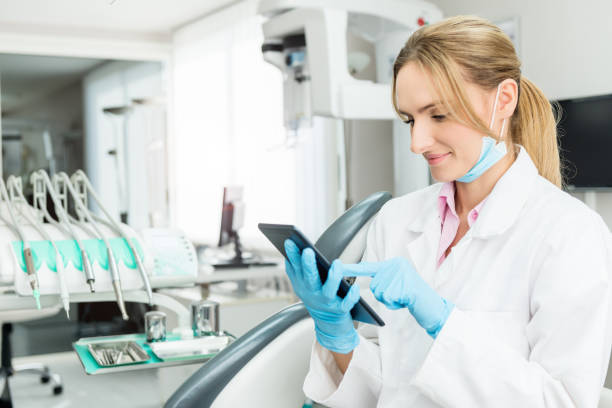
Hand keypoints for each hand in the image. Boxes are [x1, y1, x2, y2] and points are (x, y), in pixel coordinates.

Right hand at [284, 239, 360, 353]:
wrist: (327, 323)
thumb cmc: (316, 297)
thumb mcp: (302, 285)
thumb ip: (295, 269)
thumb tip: (290, 247)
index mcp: (302, 285)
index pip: (295, 268)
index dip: (292, 255)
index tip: (290, 242)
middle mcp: (312, 293)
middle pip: (309, 278)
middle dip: (308, 265)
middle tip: (308, 251)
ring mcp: (326, 302)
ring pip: (328, 291)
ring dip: (333, 277)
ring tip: (336, 263)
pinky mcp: (340, 310)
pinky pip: (346, 304)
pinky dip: (351, 296)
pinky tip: (355, 287)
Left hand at [340, 257, 453, 337]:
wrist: (432, 306)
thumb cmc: (412, 297)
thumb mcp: (397, 284)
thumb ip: (382, 278)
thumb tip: (363, 273)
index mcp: (394, 263)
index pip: (369, 267)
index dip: (351, 268)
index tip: (336, 266)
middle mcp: (396, 265)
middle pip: (375, 285)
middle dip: (385, 294)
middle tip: (400, 295)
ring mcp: (400, 274)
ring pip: (380, 292)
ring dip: (390, 300)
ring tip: (404, 297)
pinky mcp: (403, 285)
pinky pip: (387, 298)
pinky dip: (395, 304)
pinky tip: (406, 300)